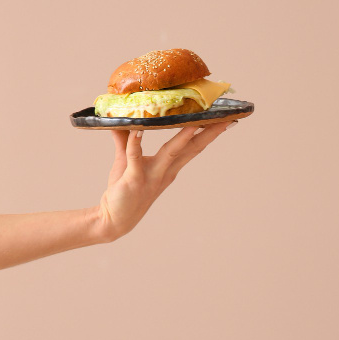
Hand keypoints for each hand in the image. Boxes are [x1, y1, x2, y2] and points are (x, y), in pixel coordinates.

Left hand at [95, 122, 231, 241]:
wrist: (114, 219)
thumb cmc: (122, 192)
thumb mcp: (126, 163)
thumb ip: (125, 142)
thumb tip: (120, 120)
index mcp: (169, 167)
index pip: (193, 147)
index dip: (208, 134)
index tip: (223, 120)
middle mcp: (166, 171)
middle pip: (191, 149)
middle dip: (209, 134)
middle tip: (224, 119)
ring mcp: (152, 175)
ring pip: (172, 152)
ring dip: (184, 137)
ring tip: (195, 122)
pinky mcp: (134, 179)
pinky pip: (135, 158)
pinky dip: (136, 143)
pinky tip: (139, 130)